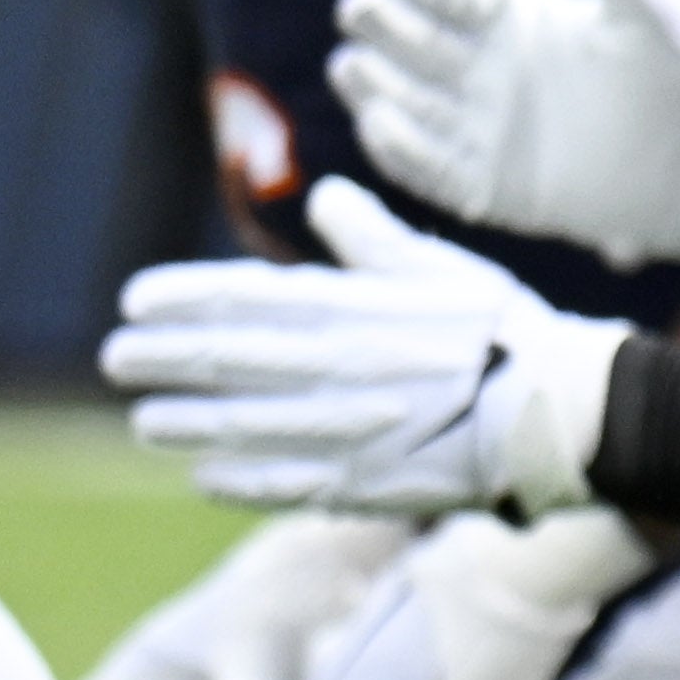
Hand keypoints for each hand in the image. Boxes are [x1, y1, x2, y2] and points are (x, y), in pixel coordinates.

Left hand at [102, 177, 628, 511]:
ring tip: (144, 420)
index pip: (246, 300)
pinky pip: (287, 483)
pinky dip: (240, 480)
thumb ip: (371, 239)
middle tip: (116, 359)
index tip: (133, 301)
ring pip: (246, 423)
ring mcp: (349, 428)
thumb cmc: (505, 330)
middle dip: (165, 360)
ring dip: (188, 422)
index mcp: (355, 309)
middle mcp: (340, 367)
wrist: (563, 408)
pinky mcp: (367, 480)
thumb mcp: (441, 270)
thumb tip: (322, 196)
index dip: (183, 301)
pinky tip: (205, 476)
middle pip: (230, 361)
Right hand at [329, 0, 679, 271]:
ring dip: (375, 84)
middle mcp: (490, 67)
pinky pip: (431, 170)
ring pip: (409, 101)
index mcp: (519, 14)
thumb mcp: (646, 8)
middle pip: (414, 40)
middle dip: (379, 23)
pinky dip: (402, 151)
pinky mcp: (490, 188)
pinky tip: (381, 126)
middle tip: (358, 8)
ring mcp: (485, 128)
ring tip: (353, 65)